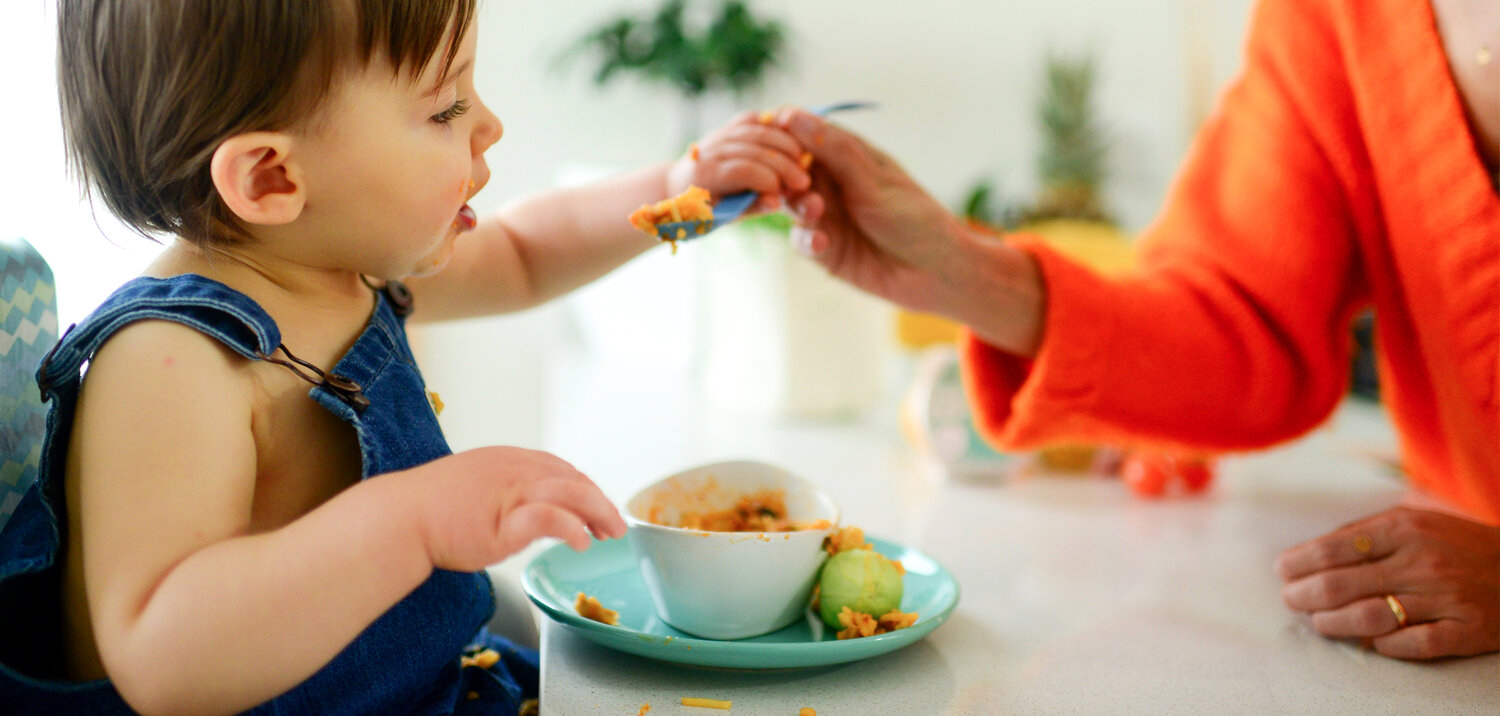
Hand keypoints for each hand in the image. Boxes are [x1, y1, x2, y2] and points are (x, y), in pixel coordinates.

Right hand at [408, 446, 626, 571]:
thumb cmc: (432, 507)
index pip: (562, 469)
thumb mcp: (476, 485)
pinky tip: (582, 542)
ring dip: (597, 513)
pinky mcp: (505, 521)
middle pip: (574, 479)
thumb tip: (528, 511)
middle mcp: (516, 470)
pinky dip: (572, 527)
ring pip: (571, 493)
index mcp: (509, 459)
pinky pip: (550, 518)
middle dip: (600, 501)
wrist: (401, 517)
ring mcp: (512, 493)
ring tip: (608, 534)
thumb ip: (506, 491)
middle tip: (615, 524)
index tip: (598, 506)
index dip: (586, 488)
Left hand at [666, 110, 810, 213]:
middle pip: (754, 147)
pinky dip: (774, 127)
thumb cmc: (706, 210)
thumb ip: (750, 207)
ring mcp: (718, 135)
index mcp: (705, 175)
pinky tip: (790, 141)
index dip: (769, 180)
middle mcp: (710, 149)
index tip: (786, 193)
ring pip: (756, 129)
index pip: (743, 169)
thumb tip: (776, 202)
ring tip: (802, 162)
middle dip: (783, 164)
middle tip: (803, 181)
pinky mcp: (726, 127)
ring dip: (785, 144)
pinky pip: (752, 119)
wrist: (681, 189)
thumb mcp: (726, 216)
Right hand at [776, 107, 974, 312]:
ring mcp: (826, 215)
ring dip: (797, 205)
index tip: (772, 139)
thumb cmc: (914, 217)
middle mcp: (831, 182)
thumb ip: (833, 150)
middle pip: (788, 169)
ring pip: (790, 204)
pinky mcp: (824, 247)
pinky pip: (800, 238)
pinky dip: (807, 239)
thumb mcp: (874, 179)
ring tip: (816, 211)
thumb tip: (792, 115)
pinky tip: (823, 243)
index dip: (783, 134)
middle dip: (783, 174)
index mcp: (845, 154)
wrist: (936, 271)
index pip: (802, 133)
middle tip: (793, 182)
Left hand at [1275, 506, 1499, 658]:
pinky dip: (1386, 646)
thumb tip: (1312, 550)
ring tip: (1319, 622)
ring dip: (1334, 623)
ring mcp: (1445, 597)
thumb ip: (1366, 532)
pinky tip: (1372, 643)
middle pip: (1342, 584)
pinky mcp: (1467, 629)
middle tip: (1291, 600)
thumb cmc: (1458, 544)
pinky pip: (1415, 644)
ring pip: (1370, 616)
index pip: (1333, 548)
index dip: (1299, 562)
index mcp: (1405, 529)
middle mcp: (1422, 562)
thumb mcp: (1415, 521)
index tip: (1283, 572)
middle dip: (1304, 596)